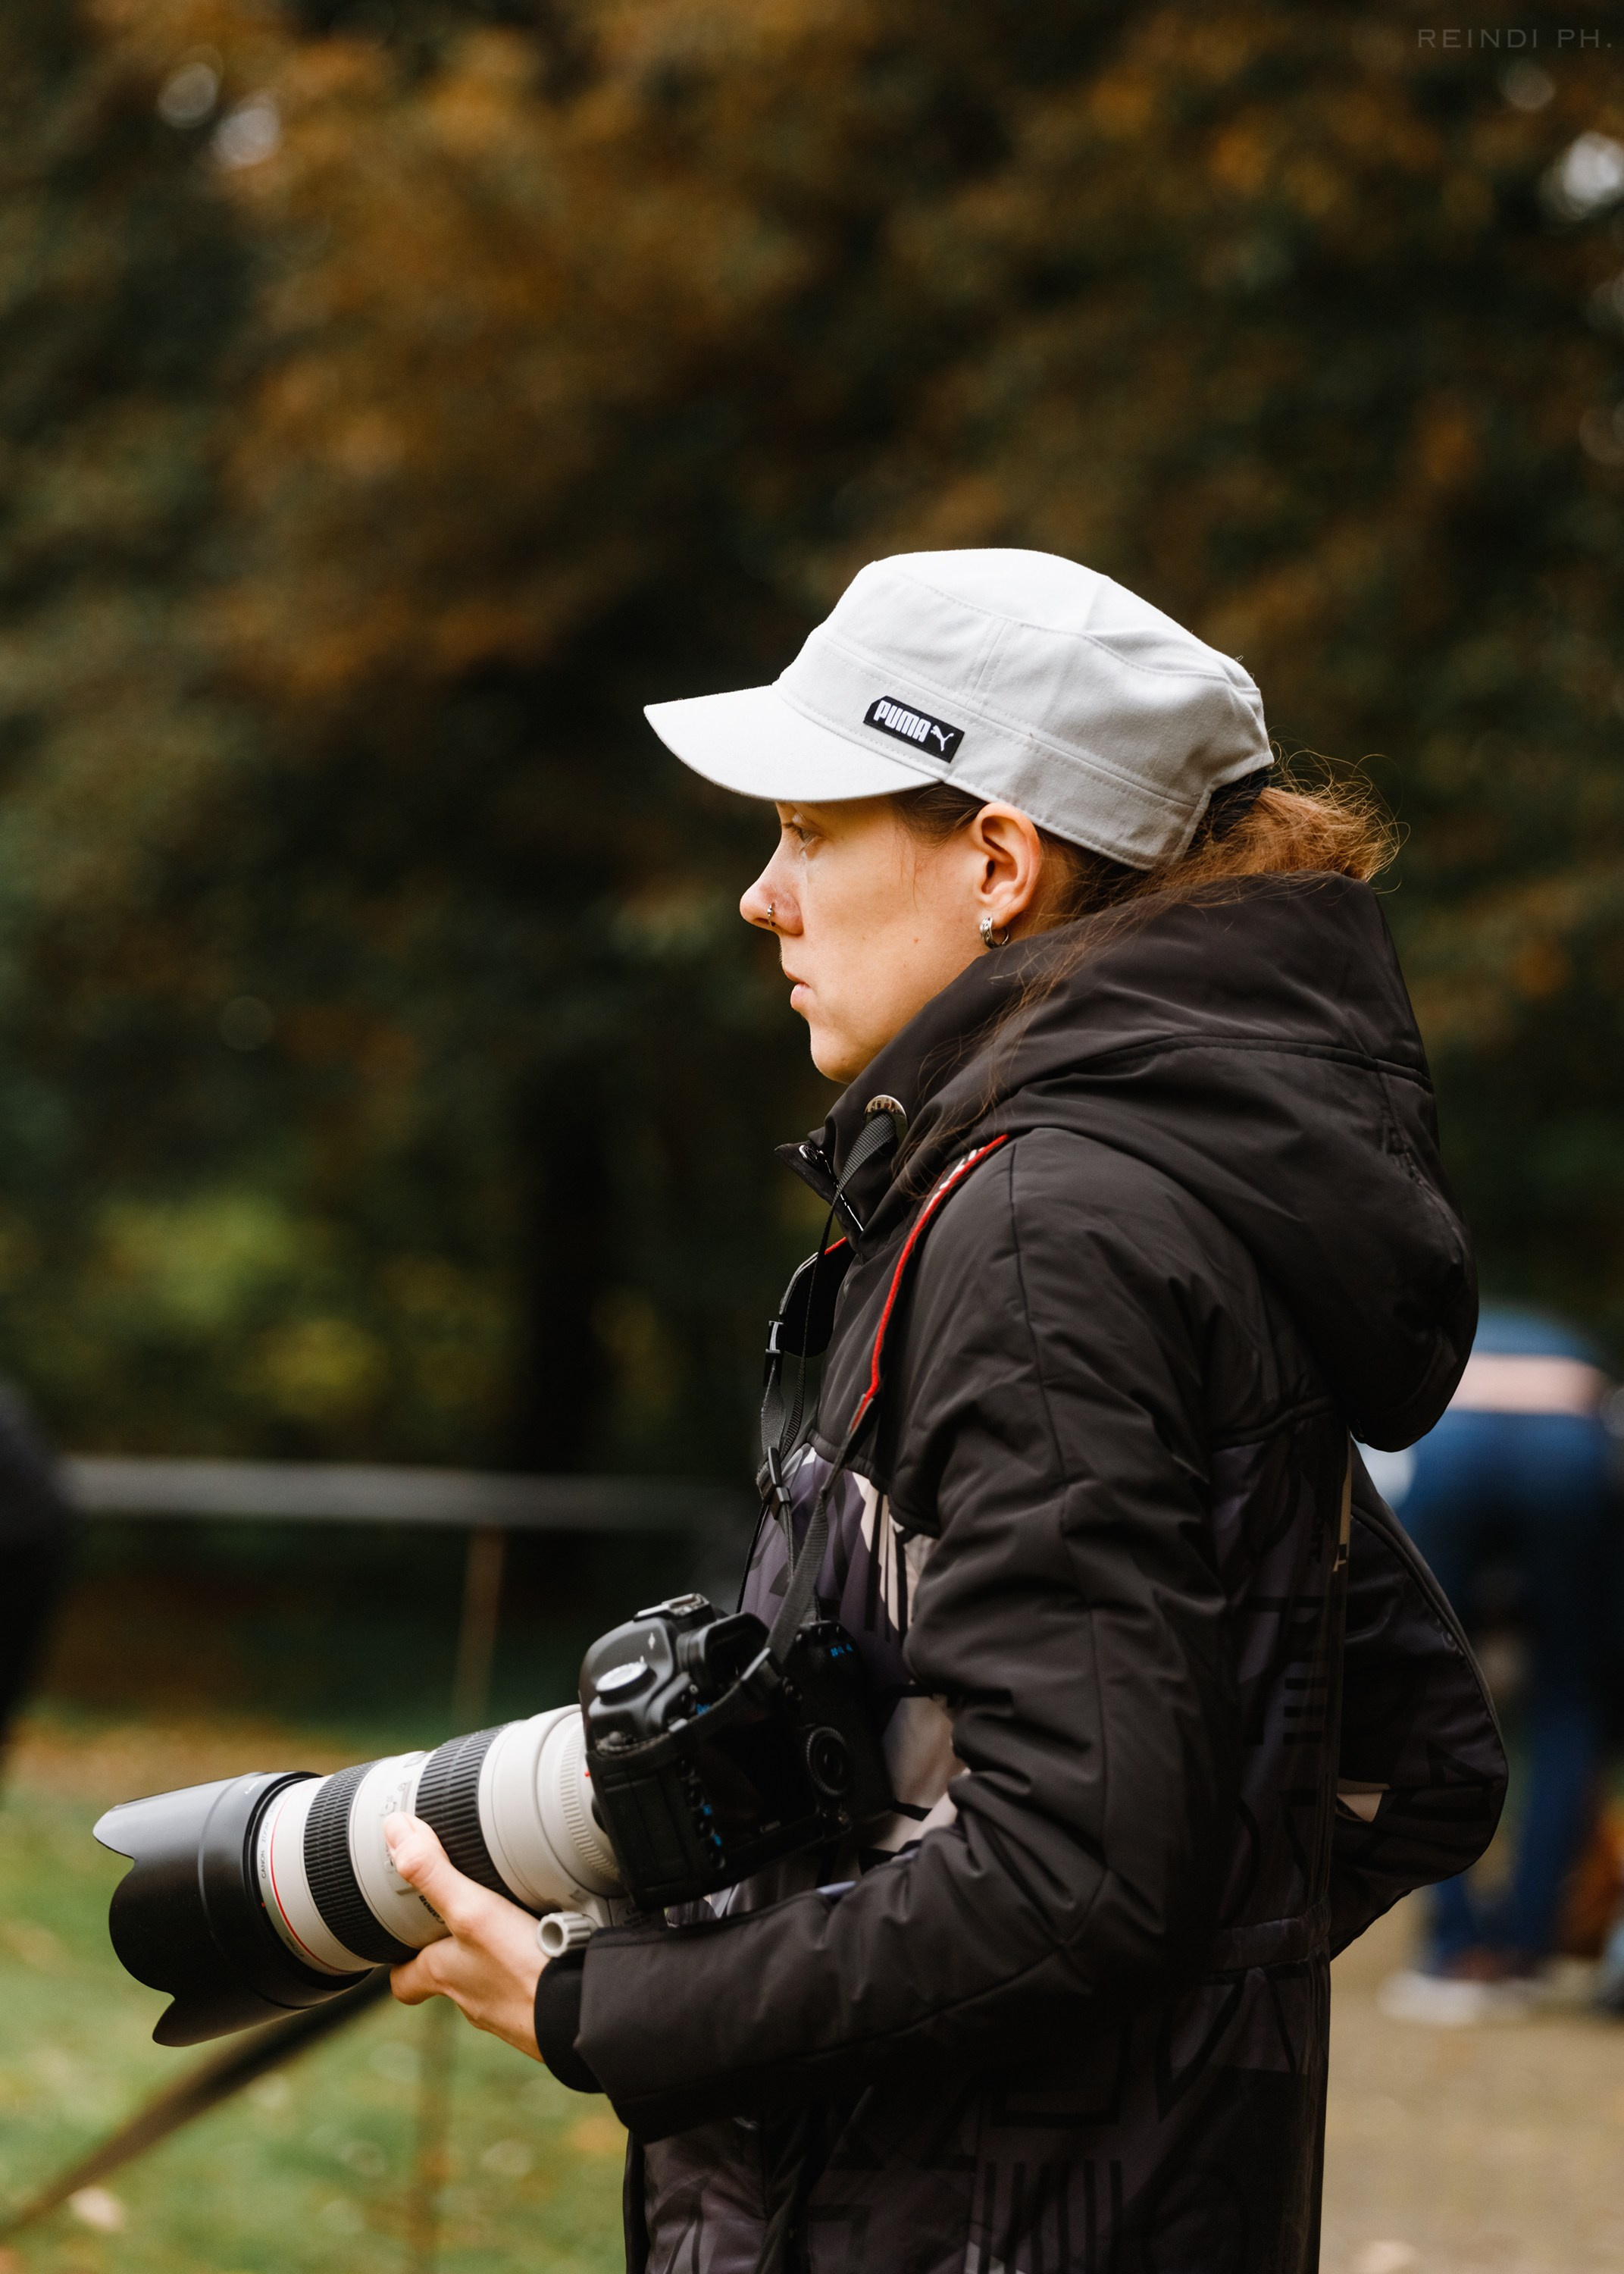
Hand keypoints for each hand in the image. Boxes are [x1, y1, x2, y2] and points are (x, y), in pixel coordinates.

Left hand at [384, 1813, 544, 2059]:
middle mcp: (470, 1997)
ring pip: (489, 1981)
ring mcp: (506, 2009)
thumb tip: (394, 1832)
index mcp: (444, 1974)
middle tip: (466, 1915)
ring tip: (515, 1922)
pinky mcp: (538, 2012)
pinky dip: (531, 1967)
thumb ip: (432, 1872)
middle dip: (454, 1949)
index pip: (403, 1980)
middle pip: (449, 1976)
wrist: (579, 2015)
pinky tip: (550, 1945)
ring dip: (495, 1956)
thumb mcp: (470, 1910)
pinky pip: (527, 1987)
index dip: (399, 1960)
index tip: (402, 1941)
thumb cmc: (522, 1970)